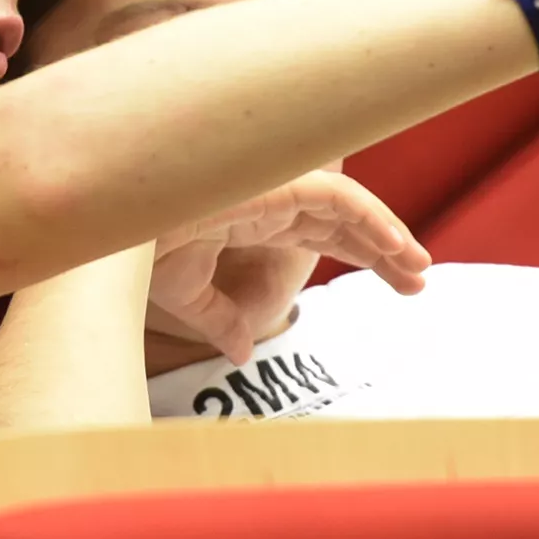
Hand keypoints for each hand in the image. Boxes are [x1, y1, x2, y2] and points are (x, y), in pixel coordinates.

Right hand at [148, 169, 426, 363]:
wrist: (118, 240)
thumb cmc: (137, 255)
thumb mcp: (188, 297)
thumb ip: (220, 320)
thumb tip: (240, 355)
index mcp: (253, 216)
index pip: (323, 231)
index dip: (363, 254)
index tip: (399, 283)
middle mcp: (269, 198)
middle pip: (344, 220)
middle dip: (384, 249)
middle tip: (420, 281)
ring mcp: (273, 187)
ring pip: (348, 206)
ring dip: (388, 235)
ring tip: (420, 269)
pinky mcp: (275, 183)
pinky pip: (337, 196)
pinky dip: (371, 218)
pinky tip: (396, 247)